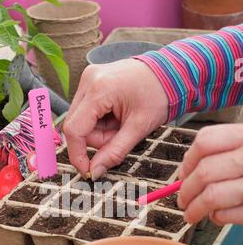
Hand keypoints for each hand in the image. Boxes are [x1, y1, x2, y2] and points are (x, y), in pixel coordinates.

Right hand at [63, 59, 167, 179]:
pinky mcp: (90, 81)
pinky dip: (100, 121)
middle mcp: (88, 80)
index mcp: (99, 89)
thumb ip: (114, 152)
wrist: (170, 73)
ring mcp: (88, 79)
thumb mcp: (139, 128)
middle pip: (77, 126)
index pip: (74, 129)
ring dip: (100, 131)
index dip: (78, 154)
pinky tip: (116, 115)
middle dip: (98, 139)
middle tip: (120, 135)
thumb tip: (95, 171)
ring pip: (81, 121)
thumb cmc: (159, 95)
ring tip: (122, 122)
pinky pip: (86, 112)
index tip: (87, 171)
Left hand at [178, 124, 242, 224]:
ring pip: (213, 196)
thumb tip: (185, 175)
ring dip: (196, 209)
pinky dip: (217, 218)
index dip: (188, 161)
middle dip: (186, 191)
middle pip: (205, 172)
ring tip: (191, 214)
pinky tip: (217, 216)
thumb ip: (223, 154)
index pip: (206, 142)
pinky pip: (229, 214)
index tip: (183, 175)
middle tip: (182, 201)